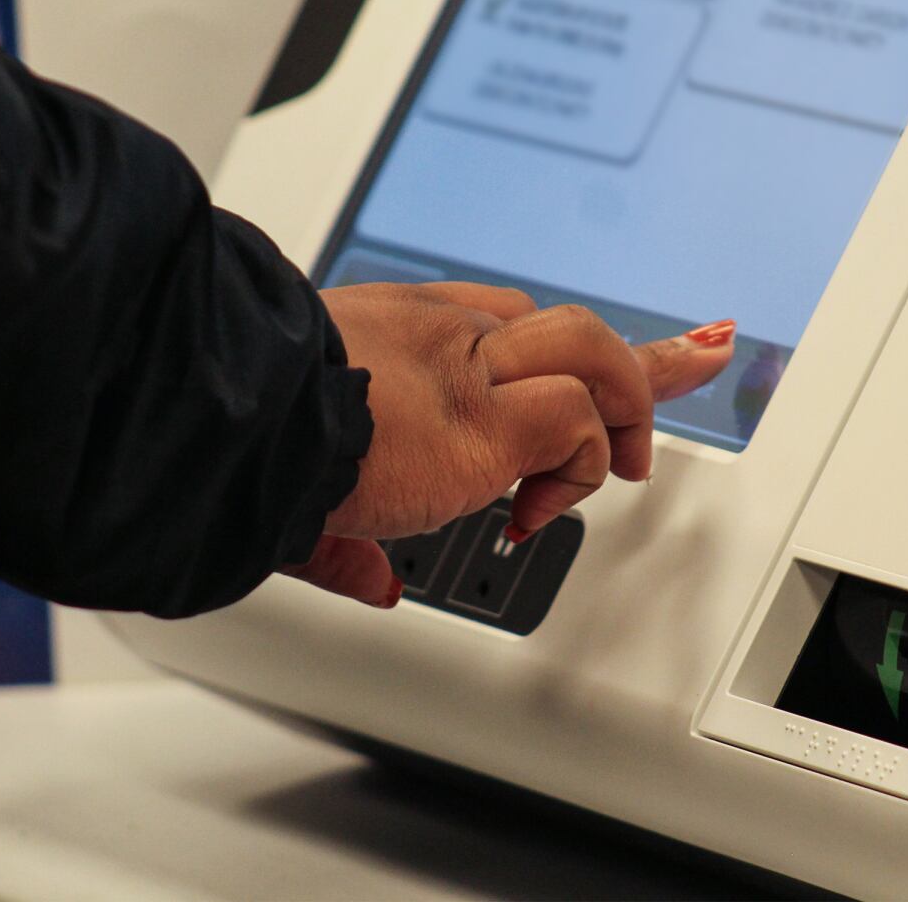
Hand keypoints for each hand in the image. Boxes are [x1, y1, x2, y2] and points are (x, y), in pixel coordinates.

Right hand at [281, 282, 735, 607]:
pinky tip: (540, 506)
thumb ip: (346, 543)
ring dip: (627, 404)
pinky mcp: (488, 418)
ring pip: (592, 353)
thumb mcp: (303, 485)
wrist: (226, 417)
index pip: (507, 324)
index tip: (579, 370)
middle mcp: (443, 338)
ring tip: (625, 464)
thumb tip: (376, 584)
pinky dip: (576, 468)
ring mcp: (472, 371)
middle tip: (681, 377)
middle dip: (636, 361)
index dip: (551, 357)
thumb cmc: (244, 437)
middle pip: (569, 326)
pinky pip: (574, 424)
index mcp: (400, 335)